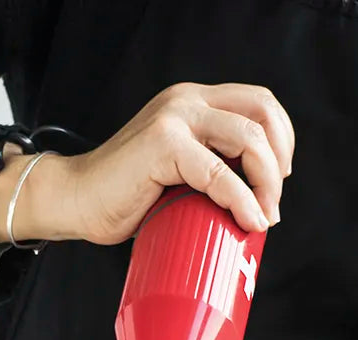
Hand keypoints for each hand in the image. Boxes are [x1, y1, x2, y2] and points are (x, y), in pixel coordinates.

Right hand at [0, 82, 293, 244]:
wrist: (76, 200)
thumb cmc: (124, 196)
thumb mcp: (179, 173)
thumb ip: (211, 168)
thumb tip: (256, 200)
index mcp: (192, 102)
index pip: (258, 104)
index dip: (281, 140)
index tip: (277, 180)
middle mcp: (186, 101)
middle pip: (261, 114)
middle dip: (278, 162)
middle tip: (273, 202)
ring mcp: (174, 119)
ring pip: (249, 138)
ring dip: (267, 182)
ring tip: (264, 215)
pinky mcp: (163, 145)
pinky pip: (220, 173)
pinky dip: (242, 200)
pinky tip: (249, 220)